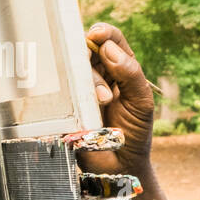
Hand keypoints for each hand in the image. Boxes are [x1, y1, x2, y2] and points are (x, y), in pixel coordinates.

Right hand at [79, 23, 155, 177]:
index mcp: (120, 68)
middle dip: (93, 63)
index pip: (110, 40)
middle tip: (106, 91)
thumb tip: (109, 48)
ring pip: (73, 68)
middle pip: (87, 50)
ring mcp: (79, 88)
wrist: (119, 166)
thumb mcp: (141, 103)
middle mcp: (98, 73)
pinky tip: (80, 108)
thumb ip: (130, 74)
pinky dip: (67, 93)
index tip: (98, 35)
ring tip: (103, 103)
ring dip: (88, 83)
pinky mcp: (64, 103)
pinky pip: (58, 89)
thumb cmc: (134, 133)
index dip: (104, 32)